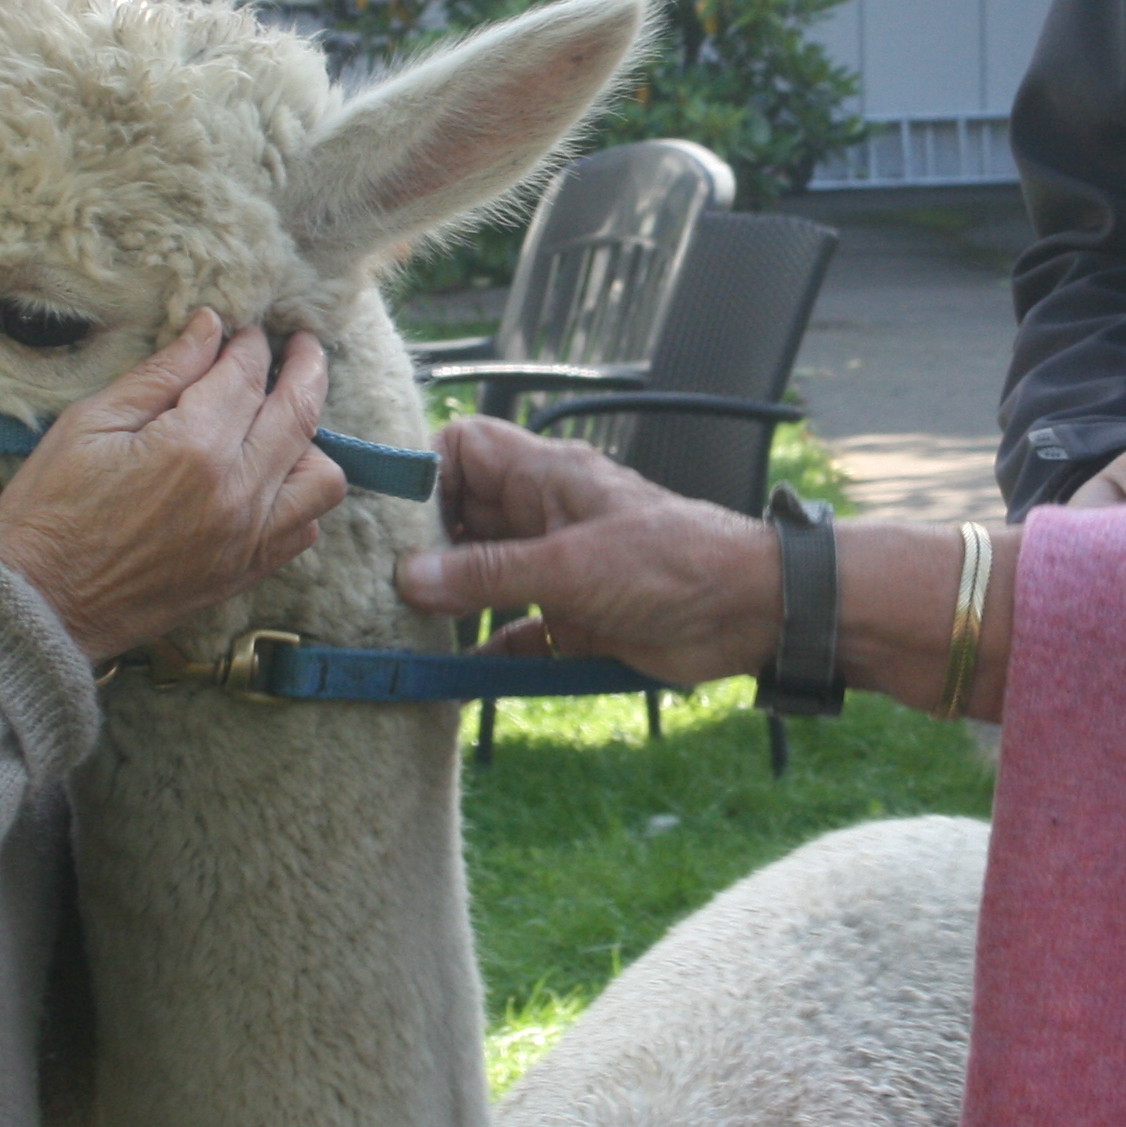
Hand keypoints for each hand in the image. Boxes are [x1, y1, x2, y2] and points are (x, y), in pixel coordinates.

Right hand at [0, 313, 346, 663]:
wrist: (38, 607)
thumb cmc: (48, 511)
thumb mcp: (89, 424)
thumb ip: (160, 374)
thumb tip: (209, 329)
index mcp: (193, 447)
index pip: (245, 375)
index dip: (246, 344)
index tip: (240, 329)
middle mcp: (236, 493)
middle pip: (298, 413)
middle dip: (305, 367)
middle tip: (299, 344)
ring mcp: (248, 538)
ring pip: (321, 476)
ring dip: (312, 438)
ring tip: (284, 419)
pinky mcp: (246, 573)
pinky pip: (305, 528)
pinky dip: (301, 496)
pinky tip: (273, 478)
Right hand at [395, 416, 780, 687]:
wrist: (750, 611)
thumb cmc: (670, 562)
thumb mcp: (569, 566)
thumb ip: (488, 574)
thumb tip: (409, 577)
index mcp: (546, 477)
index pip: (465, 449)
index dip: (425, 471)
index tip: (384, 516)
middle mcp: (546, 517)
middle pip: (465, 518)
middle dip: (424, 547)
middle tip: (375, 583)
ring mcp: (561, 567)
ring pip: (488, 577)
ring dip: (453, 603)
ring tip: (401, 629)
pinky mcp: (579, 618)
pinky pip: (520, 631)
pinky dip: (493, 650)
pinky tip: (457, 677)